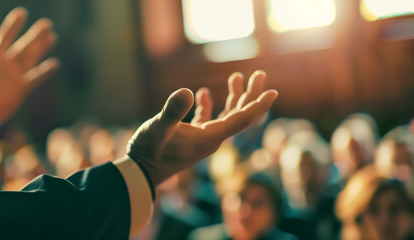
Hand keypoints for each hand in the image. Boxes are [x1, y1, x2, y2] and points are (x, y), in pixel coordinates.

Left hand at [0, 7, 58, 138]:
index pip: (5, 35)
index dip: (13, 25)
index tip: (22, 13)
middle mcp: (6, 63)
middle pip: (24, 45)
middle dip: (35, 35)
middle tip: (46, 24)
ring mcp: (15, 75)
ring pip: (32, 58)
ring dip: (42, 48)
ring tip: (53, 36)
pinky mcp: (22, 89)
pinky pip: (36, 78)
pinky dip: (45, 72)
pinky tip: (55, 64)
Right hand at [127, 70, 276, 185]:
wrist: (140, 172)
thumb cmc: (149, 152)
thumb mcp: (158, 129)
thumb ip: (173, 112)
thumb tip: (188, 92)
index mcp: (210, 138)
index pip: (242, 120)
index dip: (258, 105)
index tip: (273, 92)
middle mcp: (211, 139)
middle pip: (240, 115)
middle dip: (250, 95)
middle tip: (260, 74)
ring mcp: (202, 139)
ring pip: (226, 116)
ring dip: (234, 98)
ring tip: (236, 77)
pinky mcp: (191, 138)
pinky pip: (207, 120)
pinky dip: (209, 106)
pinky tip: (202, 92)